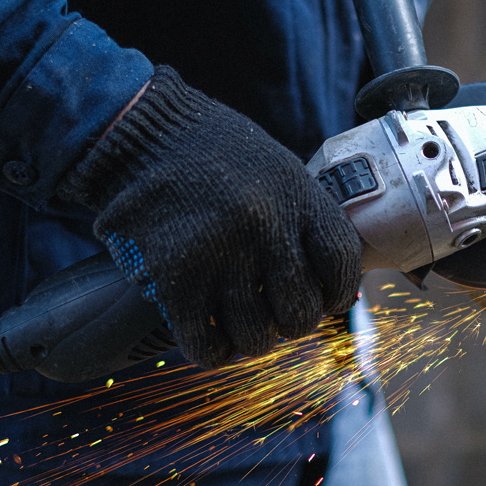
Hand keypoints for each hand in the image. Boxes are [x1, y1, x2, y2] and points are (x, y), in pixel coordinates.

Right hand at [58, 66, 361, 367]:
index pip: (341, 262)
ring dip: (254, 340)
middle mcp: (263, 225)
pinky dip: (214, 351)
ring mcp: (218, 253)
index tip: (328, 299)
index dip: (340, 292)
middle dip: (294, 323)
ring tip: (245, 323)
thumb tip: (339, 288)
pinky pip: (206, 345)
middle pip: (300, 310)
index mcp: (297, 195)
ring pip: (256, 337)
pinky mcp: (174, 278)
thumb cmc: (218, 157)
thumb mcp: (279, 171)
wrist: (144, 135)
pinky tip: (212, 335)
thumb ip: (307, 221)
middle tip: (279, 314)